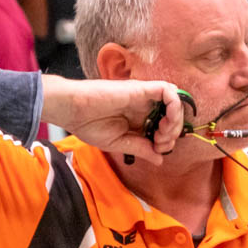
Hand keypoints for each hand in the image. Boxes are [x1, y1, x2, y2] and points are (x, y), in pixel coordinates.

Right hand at [40, 76, 185, 163]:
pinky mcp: (142, 88)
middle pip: (173, 116)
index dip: (168, 140)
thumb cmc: (89, 125)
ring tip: (162, 132)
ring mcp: (144, 97)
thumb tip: (160, 160)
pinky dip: (175, 105)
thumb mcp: (119, 143)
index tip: (158, 149)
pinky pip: (168, 90)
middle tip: (160, 142)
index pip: (165, 127)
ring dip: (176, 120)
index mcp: (138, 119)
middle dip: (173, 133)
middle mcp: (144, 107)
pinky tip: (166, 120)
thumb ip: (141, 148)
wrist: (72, 110)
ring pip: (175, 102)